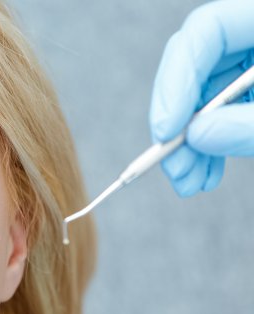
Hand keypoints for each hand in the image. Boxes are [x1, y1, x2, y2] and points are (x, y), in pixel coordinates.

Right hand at [150, 0, 253, 196]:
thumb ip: (250, 125)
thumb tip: (196, 135)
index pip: (205, 32)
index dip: (176, 80)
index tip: (167, 131)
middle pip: (198, 68)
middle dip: (179, 123)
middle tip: (172, 167)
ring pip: (206, 96)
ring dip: (191, 143)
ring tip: (189, 182)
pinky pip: (223, 111)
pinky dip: (211, 144)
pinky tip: (204, 173)